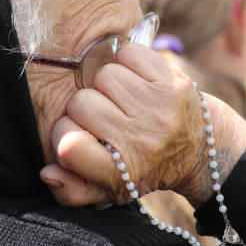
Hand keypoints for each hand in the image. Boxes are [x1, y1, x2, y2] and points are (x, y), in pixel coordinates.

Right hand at [40, 44, 245, 207]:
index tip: (75, 135)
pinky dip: (126, 63)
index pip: (70, 147)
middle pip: (81, 103)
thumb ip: (74, 190)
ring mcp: (160, 108)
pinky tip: (134, 80)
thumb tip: (47, 172)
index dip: (63, 135)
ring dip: (106, 84)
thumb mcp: (111, 190)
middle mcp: (143, 141)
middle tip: (102, 114)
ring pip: (104, 76)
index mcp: (122, 172)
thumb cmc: (145, 166)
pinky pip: (128, 54)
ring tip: (120, 98)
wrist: (199, 147)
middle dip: (84, 106)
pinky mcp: (173, 82)